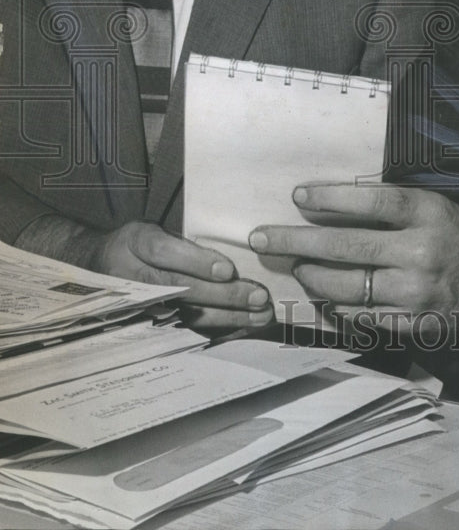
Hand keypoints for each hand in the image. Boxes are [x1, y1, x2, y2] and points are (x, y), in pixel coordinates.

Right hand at [94, 222, 273, 332]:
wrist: (96, 269)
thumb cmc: (136, 245)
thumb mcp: (149, 229)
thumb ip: (181, 240)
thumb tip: (235, 246)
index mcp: (136, 243)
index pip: (165, 252)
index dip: (197, 262)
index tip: (228, 270)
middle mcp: (135, 277)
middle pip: (181, 288)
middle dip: (223, 295)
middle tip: (259, 297)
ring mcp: (141, 306)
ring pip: (187, 315)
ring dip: (228, 317)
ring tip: (260, 315)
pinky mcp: (148, 326)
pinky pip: (186, 332)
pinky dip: (218, 332)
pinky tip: (244, 329)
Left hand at [249, 184, 458, 339]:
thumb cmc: (456, 236)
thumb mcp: (433, 206)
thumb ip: (389, 206)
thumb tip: (326, 203)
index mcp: (429, 214)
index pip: (372, 201)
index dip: (331, 197)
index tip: (296, 195)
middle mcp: (421, 253)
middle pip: (347, 247)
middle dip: (296, 242)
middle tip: (261, 237)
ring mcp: (415, 293)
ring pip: (346, 287)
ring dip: (311, 276)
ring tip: (296, 266)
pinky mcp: (410, 323)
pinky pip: (359, 316)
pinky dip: (335, 305)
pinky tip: (322, 294)